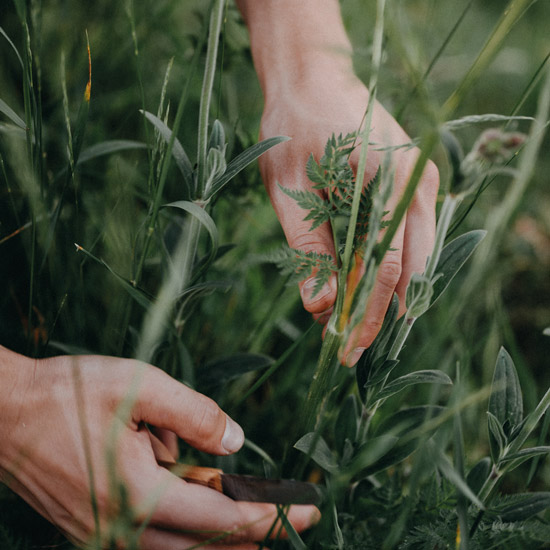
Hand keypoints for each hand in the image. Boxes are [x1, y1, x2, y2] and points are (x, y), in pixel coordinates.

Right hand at [0, 347, 318, 547]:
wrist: (4, 415)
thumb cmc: (69, 395)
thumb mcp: (141, 387)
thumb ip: (195, 414)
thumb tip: (235, 442)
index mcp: (138, 497)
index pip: (222, 520)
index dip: (270, 517)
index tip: (307, 511)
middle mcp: (121, 529)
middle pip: (206, 547)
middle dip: (253, 532)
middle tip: (287, 511)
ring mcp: (105, 534)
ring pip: (180, 546)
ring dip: (218, 526)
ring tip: (249, 499)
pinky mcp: (95, 526)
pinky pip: (154, 534)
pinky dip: (185, 517)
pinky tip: (192, 483)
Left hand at [259, 77, 438, 365]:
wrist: (311, 77)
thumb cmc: (294, 125)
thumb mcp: (290, 188)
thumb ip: (307, 247)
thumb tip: (319, 307)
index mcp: (388, 181)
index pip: (385, 269)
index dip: (365, 314)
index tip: (345, 348)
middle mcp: (416, 184)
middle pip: (409, 270)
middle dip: (379, 314)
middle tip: (350, 349)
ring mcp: (419, 183)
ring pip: (414, 258)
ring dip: (385, 296)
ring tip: (351, 325)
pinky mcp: (410, 185)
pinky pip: (406, 239)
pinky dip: (386, 269)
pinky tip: (358, 288)